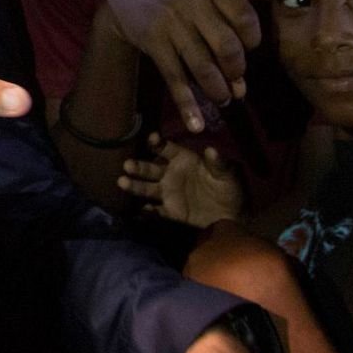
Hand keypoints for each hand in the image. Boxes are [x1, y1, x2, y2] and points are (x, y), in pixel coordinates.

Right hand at [102, 0, 261, 130]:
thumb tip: (241, 82)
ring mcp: (171, 21)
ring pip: (203, 66)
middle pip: (227, 46)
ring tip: (222, 99)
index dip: (252, 40)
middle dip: (236, 71)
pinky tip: (195, 124)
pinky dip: (187, 105)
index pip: (245, 17)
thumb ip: (225, 24)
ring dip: (217, 90)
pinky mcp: (154, 41)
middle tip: (235, 82)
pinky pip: (175, 77)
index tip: (247, 50)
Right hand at [119, 133, 244, 226]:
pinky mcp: (170, 211)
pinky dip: (148, 211)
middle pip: (150, 168)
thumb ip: (217, 163)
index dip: (157, 143)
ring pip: (147, 188)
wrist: (231, 213)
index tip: (151, 139)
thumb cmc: (228, 186)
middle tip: (128, 164)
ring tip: (122, 182)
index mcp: (183, 159)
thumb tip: (211, 149)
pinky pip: (156, 211)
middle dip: (138, 166)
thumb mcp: (226, 173)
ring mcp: (168, 193)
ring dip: (135, 185)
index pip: (165, 148)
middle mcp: (170, 174)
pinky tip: (142, 210)